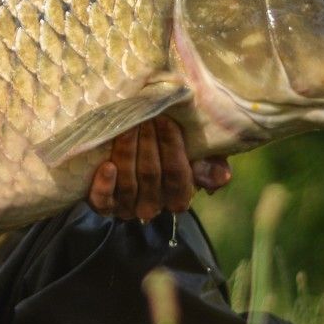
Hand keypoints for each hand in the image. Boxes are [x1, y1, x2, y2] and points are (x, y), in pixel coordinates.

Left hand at [86, 117, 231, 221]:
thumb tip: (221, 176)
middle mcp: (153, 206)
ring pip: (128, 184)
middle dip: (148, 142)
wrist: (130, 153)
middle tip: (143, 115)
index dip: (172, 147)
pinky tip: (107, 165)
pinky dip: (105, 184)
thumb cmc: (168, 151)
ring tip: (126, 125)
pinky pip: (103, 201)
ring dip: (127, 153)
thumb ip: (212, 164)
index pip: (177, 176)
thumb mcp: (196, 154)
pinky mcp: (103, 205)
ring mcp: (127, 208)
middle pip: (151, 176)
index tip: (166, 119)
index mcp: (179, 198)